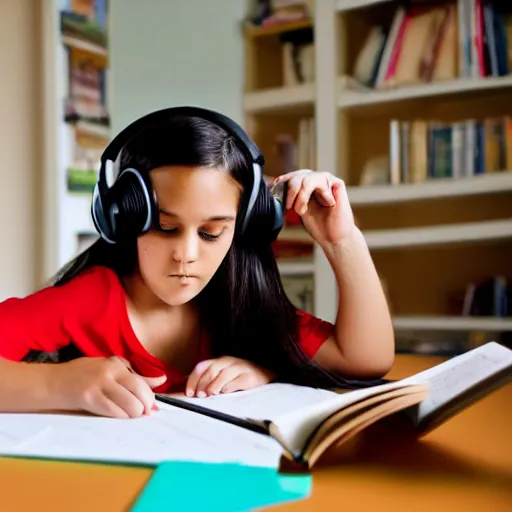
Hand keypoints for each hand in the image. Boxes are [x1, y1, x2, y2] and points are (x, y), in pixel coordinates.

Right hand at [50, 356, 166, 418]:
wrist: (54, 382)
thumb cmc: (85, 375)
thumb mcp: (111, 369)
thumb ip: (136, 376)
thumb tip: (162, 379)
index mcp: (116, 364)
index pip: (141, 382)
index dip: (150, 397)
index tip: (153, 407)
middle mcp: (109, 373)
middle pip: (138, 393)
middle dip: (144, 407)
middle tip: (143, 413)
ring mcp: (98, 386)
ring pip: (128, 405)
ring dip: (133, 414)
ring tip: (130, 415)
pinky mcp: (88, 399)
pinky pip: (113, 412)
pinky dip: (120, 417)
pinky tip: (118, 416)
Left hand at [185, 356, 274, 397]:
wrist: (264, 374)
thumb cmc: (240, 376)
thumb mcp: (223, 374)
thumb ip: (209, 379)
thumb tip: (191, 390)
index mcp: (219, 361)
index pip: (202, 367)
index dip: (193, 379)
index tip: (189, 392)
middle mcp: (228, 362)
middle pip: (211, 370)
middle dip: (202, 384)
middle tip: (199, 395)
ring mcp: (239, 368)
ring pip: (223, 375)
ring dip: (214, 386)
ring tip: (210, 395)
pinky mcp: (249, 376)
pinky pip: (236, 382)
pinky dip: (228, 389)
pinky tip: (225, 394)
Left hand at [272, 170, 355, 247]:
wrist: (333, 238)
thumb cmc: (318, 226)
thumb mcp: (298, 209)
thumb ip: (291, 196)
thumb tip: (275, 186)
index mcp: (303, 186)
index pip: (290, 177)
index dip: (281, 182)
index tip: (273, 189)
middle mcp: (314, 181)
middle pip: (297, 176)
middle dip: (290, 191)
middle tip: (289, 207)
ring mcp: (325, 181)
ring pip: (307, 178)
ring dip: (302, 195)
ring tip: (303, 210)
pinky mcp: (337, 183)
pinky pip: (323, 180)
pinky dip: (322, 193)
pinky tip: (327, 204)